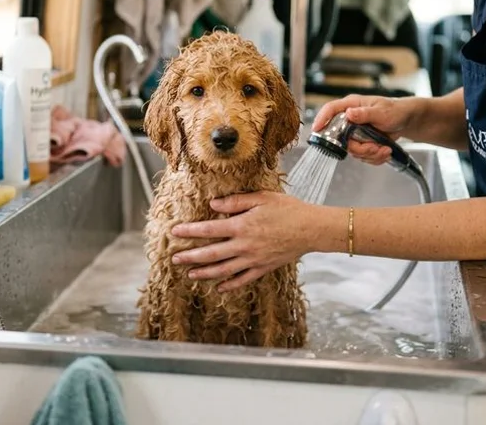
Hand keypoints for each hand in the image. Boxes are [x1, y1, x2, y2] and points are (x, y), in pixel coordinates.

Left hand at [170, 192, 314, 291]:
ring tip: (191, 275)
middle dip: (191, 257)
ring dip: (205, 273)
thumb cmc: (287, 209)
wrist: (311, 229)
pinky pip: (243, 280)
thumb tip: (213, 204)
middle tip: (175, 259)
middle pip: (211, 254)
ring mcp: (253, 259)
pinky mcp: (263, 267)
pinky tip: (219, 287)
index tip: (175, 232)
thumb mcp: (261, 198)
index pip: (209, 229)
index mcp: (242, 226)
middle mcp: (244, 245)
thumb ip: (236, 201)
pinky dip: (230, 285)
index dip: (190, 231)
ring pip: (223, 270)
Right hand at [312, 94, 412, 165]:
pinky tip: (385, 151)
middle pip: (342, 139)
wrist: (406, 120)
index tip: (317, 129)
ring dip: (371, 154)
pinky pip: (362, 156)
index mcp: (351, 106)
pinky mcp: (361, 143)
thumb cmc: (395, 110)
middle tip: (375, 148)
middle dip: (360, 148)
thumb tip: (349, 114)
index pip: (330, 110)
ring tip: (385, 149)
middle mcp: (350, 120)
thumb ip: (365, 114)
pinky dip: (375, 158)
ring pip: (353, 150)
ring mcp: (355, 133)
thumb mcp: (382, 112)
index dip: (321, 119)